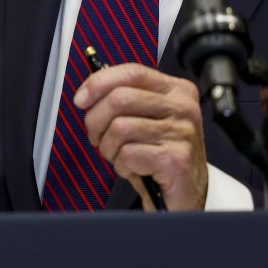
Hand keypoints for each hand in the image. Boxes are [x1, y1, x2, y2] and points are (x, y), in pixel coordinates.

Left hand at [74, 63, 207, 209]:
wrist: (186, 195)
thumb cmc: (160, 156)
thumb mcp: (146, 120)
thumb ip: (125, 100)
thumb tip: (88, 93)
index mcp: (177, 90)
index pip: (133, 72)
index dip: (100, 82)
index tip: (81, 99)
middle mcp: (183, 107)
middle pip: (121, 98)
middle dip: (97, 120)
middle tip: (97, 137)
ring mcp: (182, 132)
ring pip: (120, 127)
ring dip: (109, 147)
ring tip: (119, 156)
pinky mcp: (176, 159)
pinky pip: (128, 154)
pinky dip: (121, 165)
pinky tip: (134, 169)